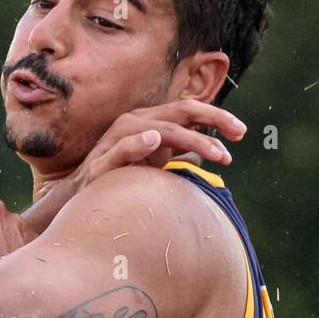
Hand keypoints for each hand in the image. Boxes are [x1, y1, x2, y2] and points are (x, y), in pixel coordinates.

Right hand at [25, 98, 245, 236]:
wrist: (76, 206)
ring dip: (192, 140)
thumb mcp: (153, 167)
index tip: (242, 132)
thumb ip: (176, 156)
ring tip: (217, 154)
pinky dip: (140, 142)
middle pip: (180, 111)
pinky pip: (123, 147)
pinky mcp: (102, 161)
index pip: (188, 112)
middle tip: (240, 133)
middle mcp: (134, 124)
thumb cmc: (117, 185)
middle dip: (214, 119)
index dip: (217, 117)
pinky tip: (157, 140)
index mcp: (148, 123)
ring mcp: (117, 140)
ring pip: (161, 129)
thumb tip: (207, 157)